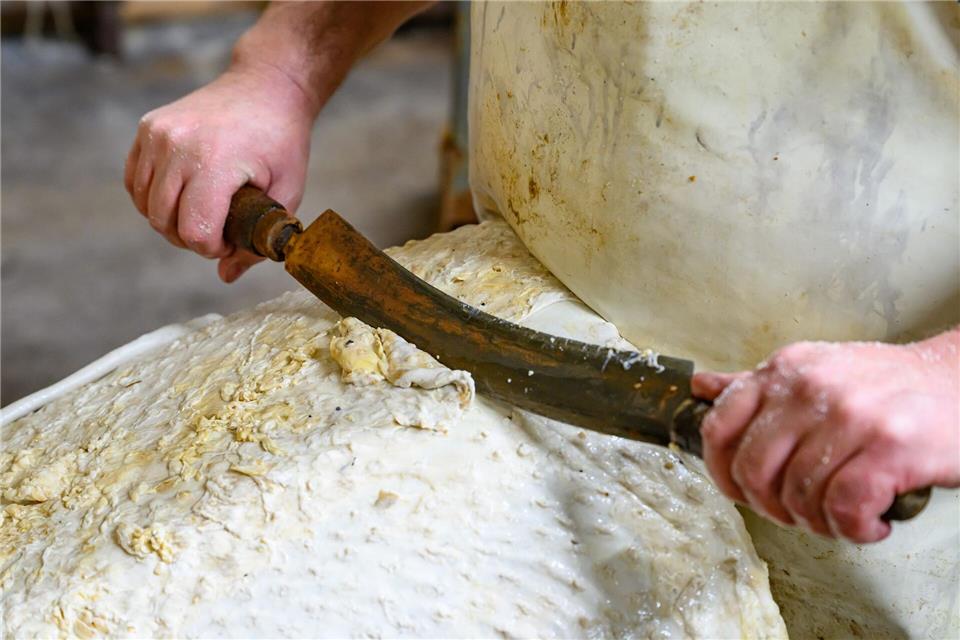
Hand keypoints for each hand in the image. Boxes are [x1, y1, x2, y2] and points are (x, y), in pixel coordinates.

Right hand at [124, 63, 314, 281]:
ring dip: (170, 221)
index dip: (212, 247)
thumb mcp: (287, 193)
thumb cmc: (282, 141)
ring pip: (146, 205)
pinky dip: (153, 199)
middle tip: (218, 229)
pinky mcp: (148, 127)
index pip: (194, 231)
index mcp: (215, 162)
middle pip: (165, 222)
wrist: (267, 86)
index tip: (231, 238)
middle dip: (190, 238)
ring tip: (202, 212)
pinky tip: (181, 198)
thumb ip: (259, 240)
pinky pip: (135, 181)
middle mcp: (178, 146)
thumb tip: (225, 275)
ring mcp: (157, 134)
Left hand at [692, 331, 959, 542]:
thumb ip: (756, 386)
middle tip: (797, 513)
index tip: (740, 491)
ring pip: (797, 494)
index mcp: (785, 370)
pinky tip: (870, 524)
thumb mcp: (814, 371)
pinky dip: (853, 530)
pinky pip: (843, 507)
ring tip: (842, 517)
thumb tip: (700, 389)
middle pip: (753, 469)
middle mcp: (810, 387)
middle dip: (770, 507)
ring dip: (818, 523)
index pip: (719, 425)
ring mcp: (849, 415)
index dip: (720, 471)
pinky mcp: (889, 446)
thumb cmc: (887, 386)